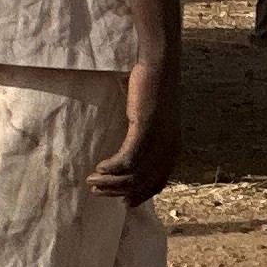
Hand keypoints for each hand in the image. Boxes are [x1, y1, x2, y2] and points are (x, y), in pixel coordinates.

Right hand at [90, 51, 179, 200]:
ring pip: (133, 175)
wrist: (159, 64)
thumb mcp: (155, 121)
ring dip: (109, 182)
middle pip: (142, 184)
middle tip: (96, 191)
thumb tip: (131, 160)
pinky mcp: (146, 128)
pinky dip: (111, 167)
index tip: (122, 202)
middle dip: (117, 192)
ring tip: (92, 181)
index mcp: (173, 149)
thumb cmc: (153, 91)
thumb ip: (149, 140)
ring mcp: (159, 140)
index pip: (158, 183)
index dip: (139, 196)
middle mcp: (170, 148)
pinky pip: (127, 160)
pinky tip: (100, 166)